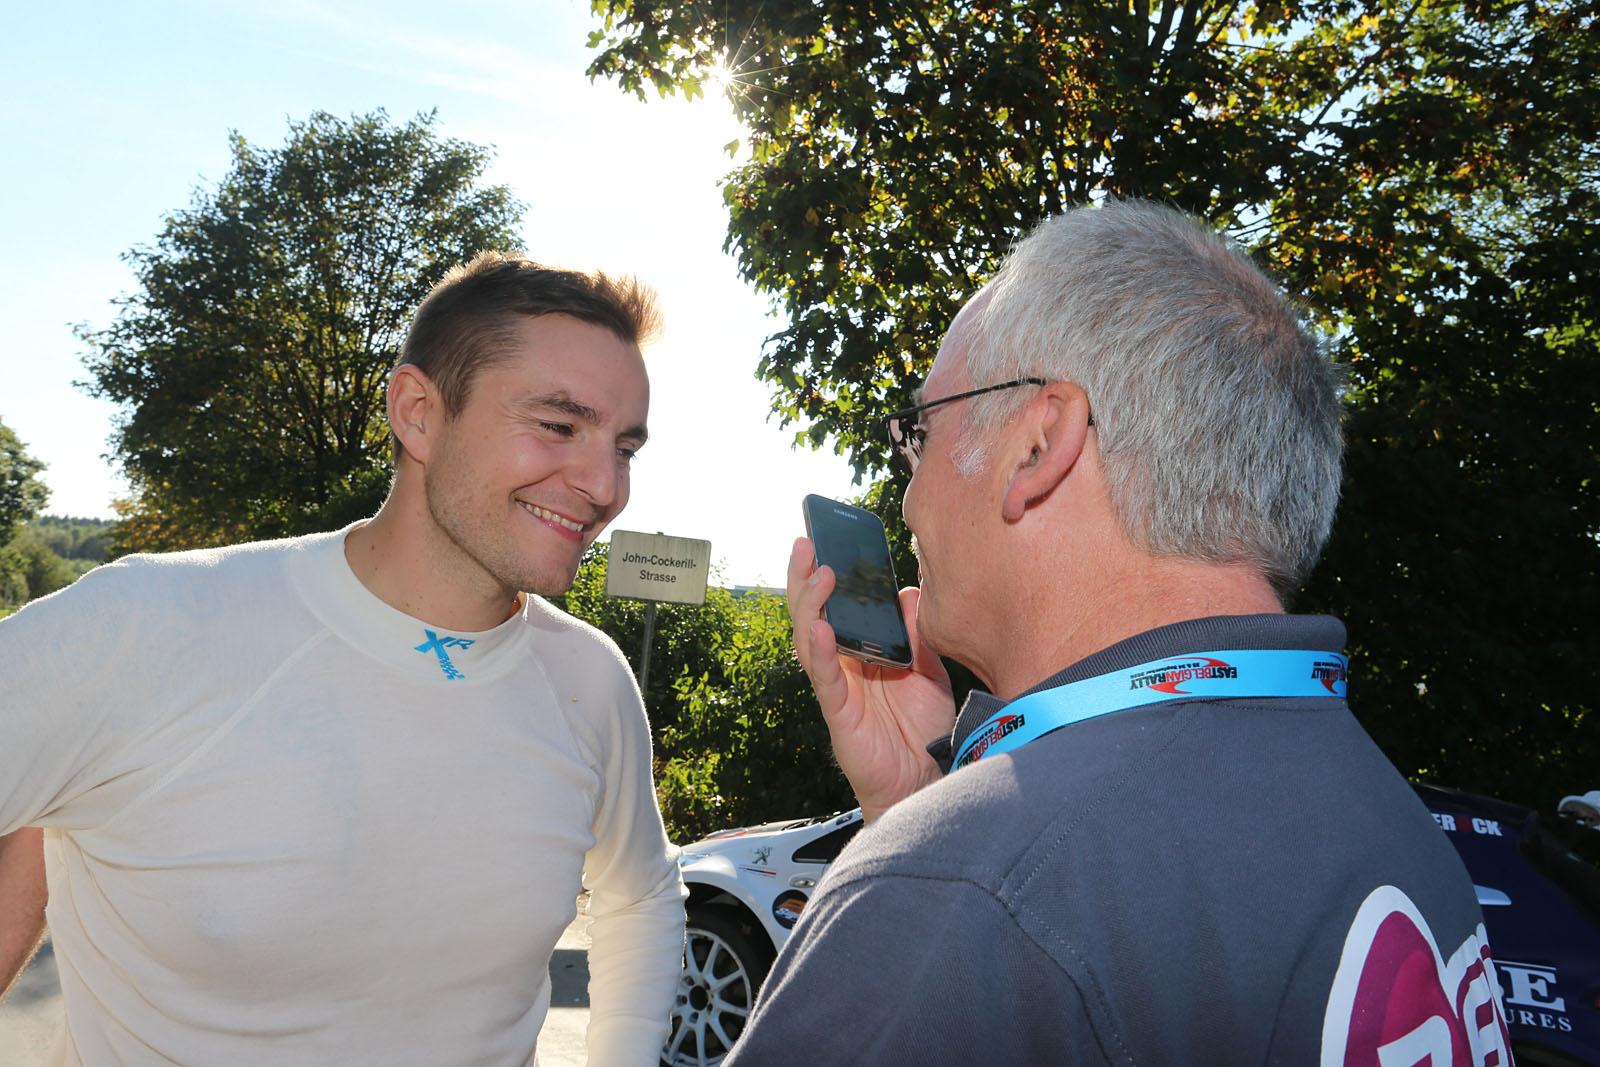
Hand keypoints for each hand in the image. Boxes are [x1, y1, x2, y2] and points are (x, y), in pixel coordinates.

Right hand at [787, 537, 955, 821]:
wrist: (926, 780)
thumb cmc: (922, 728)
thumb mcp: (929, 670)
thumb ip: (916, 634)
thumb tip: (907, 592)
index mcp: (859, 652)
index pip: (835, 606)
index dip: (825, 575)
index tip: (825, 539)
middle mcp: (841, 665)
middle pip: (811, 615)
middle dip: (804, 578)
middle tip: (806, 542)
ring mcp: (837, 689)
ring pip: (809, 640)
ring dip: (810, 605)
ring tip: (818, 573)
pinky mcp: (840, 715)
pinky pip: (824, 679)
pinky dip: (821, 652)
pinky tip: (821, 628)